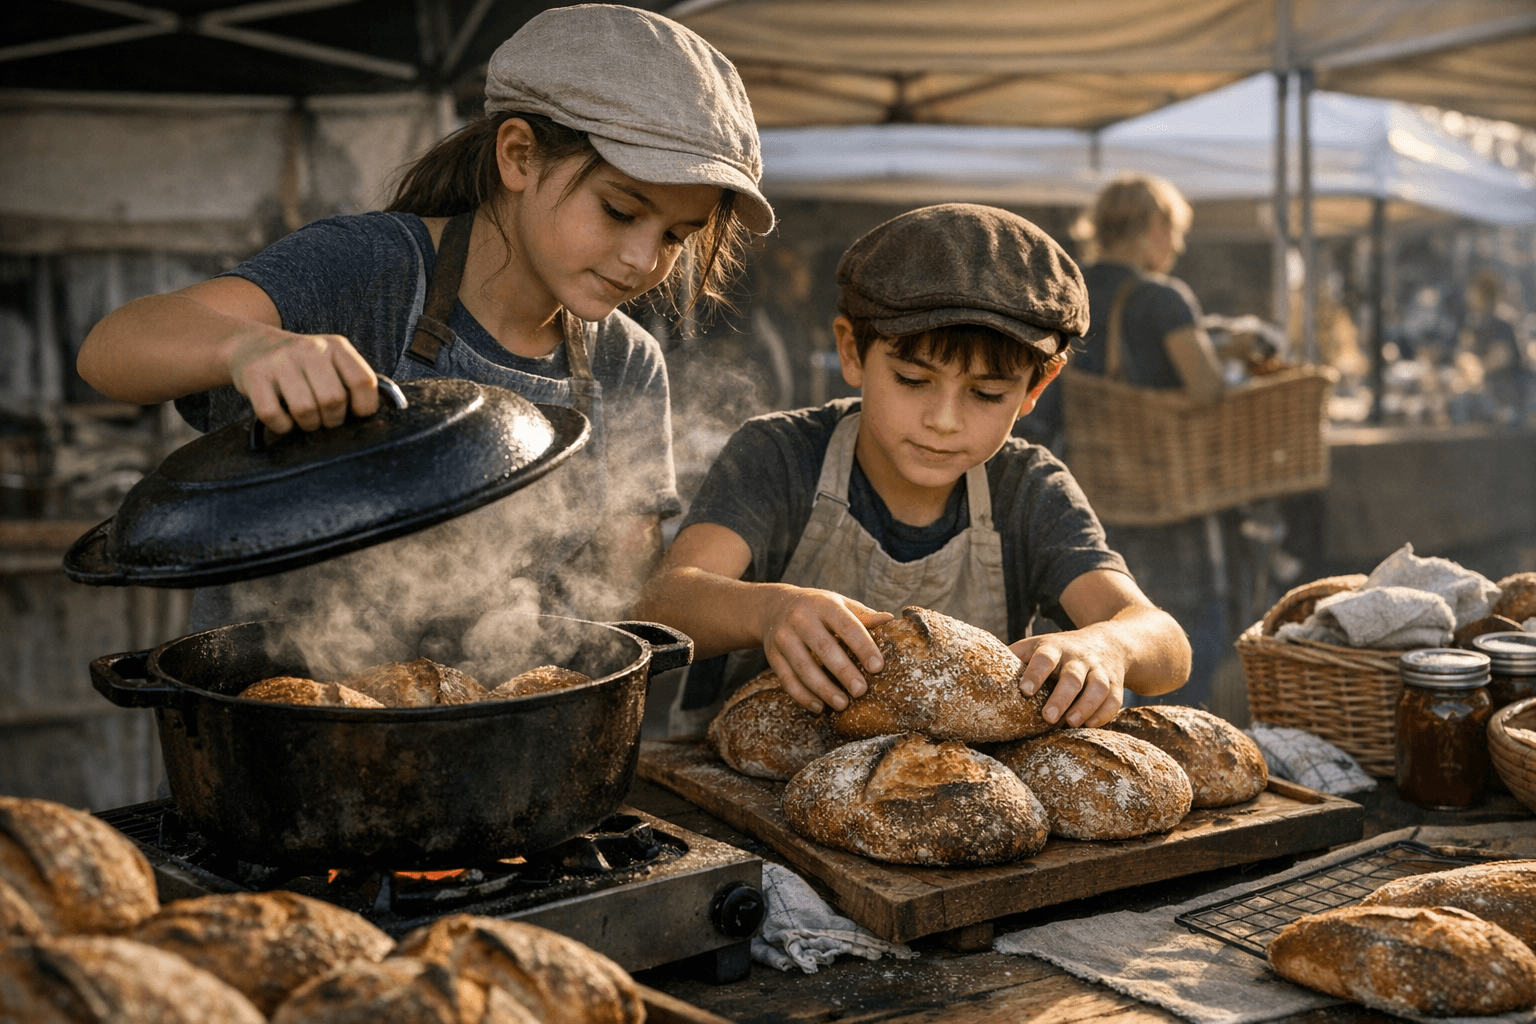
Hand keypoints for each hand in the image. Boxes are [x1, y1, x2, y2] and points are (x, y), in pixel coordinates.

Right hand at [227, 329, 377, 433]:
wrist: (251, 346)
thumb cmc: (303, 365)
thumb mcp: (332, 362)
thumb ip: (353, 382)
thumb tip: (379, 415)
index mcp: (336, 346)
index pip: (363, 381)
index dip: (365, 407)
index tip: (357, 414)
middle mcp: (309, 349)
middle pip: (333, 400)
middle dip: (333, 420)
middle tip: (326, 420)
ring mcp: (279, 361)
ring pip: (305, 410)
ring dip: (309, 425)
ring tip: (307, 420)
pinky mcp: (253, 376)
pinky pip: (273, 416)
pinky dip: (283, 427)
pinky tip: (285, 420)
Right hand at [759, 586, 892, 713]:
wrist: (773, 607)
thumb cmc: (817, 609)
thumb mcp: (838, 604)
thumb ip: (863, 616)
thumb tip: (890, 620)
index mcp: (823, 605)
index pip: (847, 626)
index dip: (863, 646)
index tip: (877, 667)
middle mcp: (800, 619)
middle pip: (824, 648)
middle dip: (843, 671)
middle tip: (861, 691)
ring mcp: (783, 637)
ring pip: (803, 666)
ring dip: (823, 688)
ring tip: (842, 704)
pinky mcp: (772, 655)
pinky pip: (787, 679)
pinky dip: (803, 696)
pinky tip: (819, 707)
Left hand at [1010, 629, 1128, 728]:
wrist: (1110, 642)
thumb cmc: (1059, 651)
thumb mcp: (1037, 646)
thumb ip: (1014, 658)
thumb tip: (976, 672)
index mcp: (1055, 648)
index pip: (1044, 657)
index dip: (1035, 672)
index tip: (1025, 690)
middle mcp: (1079, 658)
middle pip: (1073, 676)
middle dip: (1061, 697)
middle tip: (1047, 718)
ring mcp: (1100, 671)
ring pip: (1098, 687)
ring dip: (1085, 706)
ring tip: (1070, 724)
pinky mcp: (1116, 685)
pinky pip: (1114, 700)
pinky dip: (1104, 713)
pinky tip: (1090, 725)